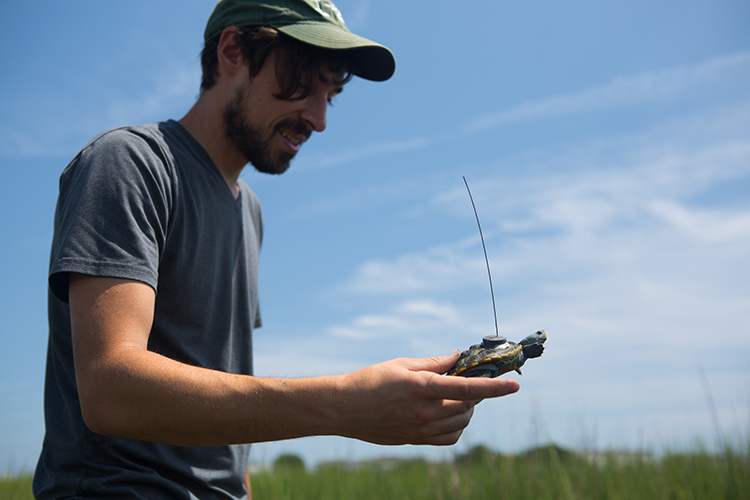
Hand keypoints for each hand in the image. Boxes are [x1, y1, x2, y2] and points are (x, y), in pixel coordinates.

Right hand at [336, 352, 518, 445]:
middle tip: (467, 378)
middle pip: (468, 405)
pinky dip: (457, 426)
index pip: (467, 389)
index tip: (514, 386)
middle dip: (476, 392)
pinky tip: (448, 413)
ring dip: (467, 408)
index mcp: (421, 388)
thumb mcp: (402, 364)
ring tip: (455, 395)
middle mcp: (424, 413)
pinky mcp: (416, 441)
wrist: (344, 409)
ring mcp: (420, 430)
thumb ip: (434, 362)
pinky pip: (449, 438)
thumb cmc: (370, 381)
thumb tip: (459, 357)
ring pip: (461, 422)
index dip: (494, 388)